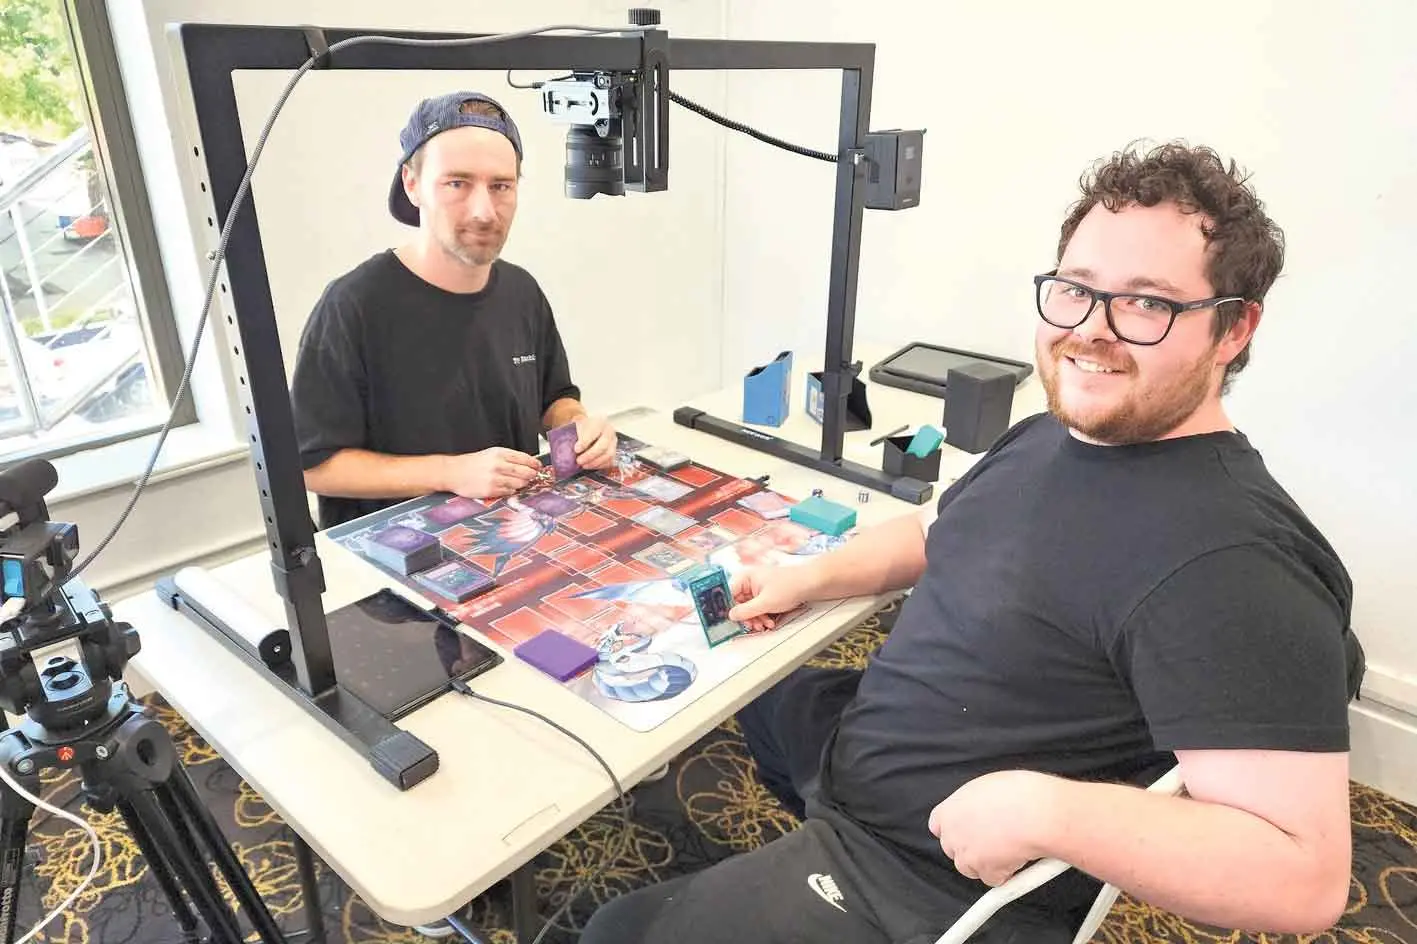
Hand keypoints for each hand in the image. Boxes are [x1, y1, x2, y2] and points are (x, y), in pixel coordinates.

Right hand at [443, 447, 541, 498]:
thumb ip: (508, 458)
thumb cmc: (472, 463)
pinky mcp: (491, 490)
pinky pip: (509, 492)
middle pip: (525, 472)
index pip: (525, 458)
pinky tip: (506, 488)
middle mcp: (499, 465)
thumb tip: (527, 463)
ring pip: (519, 484)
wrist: (454, 472)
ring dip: (522, 484)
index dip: (534, 464)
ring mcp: (495, 479)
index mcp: (500, 454)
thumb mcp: (491, 454)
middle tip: (533, 476)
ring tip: (518, 482)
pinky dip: (511, 491)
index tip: (538, 467)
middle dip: (532, 475)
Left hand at [574, 415, 617, 469]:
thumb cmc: (581, 428)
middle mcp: (608, 431)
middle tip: (579, 461)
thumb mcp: (575, 426)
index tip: (576, 450)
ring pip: (608, 455)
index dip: (585, 442)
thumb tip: (565, 447)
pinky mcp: (613, 452)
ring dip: (594, 462)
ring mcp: (613, 442)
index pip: (594, 432)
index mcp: (599, 422)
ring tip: (583, 465)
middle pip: (603, 445)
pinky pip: (609, 461)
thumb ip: (570, 434)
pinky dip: (599, 466)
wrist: (589, 429)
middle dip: (590, 455)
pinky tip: (590, 466)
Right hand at [727, 564, 818, 631]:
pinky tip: (769, 621)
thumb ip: (745, 611)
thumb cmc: (790, 585)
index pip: (727, 594)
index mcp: (745, 577)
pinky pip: (757, 608)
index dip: (727, 608)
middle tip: (752, 625)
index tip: (727, 620)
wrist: (810, 584)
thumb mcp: (765, 602)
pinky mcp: (764, 595)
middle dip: (746, 617)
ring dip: (755, 618)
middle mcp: (748, 581)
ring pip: (748, 608)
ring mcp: (756, 588)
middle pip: (738, 603)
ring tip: (764, 624)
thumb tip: (731, 616)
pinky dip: (762, 616)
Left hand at [927, 770, 1064, 886]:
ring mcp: (966, 856)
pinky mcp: (984, 872)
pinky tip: (1019, 858)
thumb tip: (983, 810)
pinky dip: (1005, 874)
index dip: (955, 830)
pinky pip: (993, 879)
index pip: (937, 825)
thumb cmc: (1019, 794)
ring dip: (987, 863)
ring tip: (1011, 848)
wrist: (1036, 813)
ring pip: (971, 868)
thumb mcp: (988, 787)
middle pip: (954, 849)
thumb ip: (977, 804)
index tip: (967, 831)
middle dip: (971, 849)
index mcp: (950, 810)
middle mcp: (952, 834)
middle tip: (995, 841)